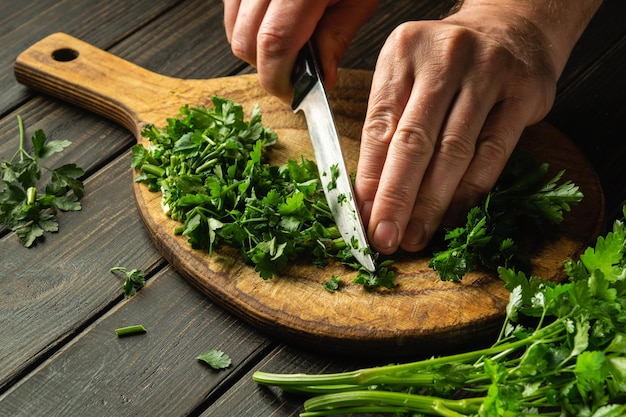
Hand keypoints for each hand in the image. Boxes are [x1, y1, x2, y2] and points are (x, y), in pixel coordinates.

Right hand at [223, 0, 378, 101]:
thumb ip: (336, 38)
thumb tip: (322, 79)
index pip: (274, 44)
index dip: (279, 79)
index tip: (294, 95)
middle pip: (244, 42)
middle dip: (266, 70)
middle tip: (293, 78)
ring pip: (232, 29)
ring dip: (255, 50)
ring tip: (287, 48)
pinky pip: (231, 9)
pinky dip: (248, 27)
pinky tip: (274, 25)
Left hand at [354, 7, 559, 254]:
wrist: (512, 27)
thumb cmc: (446, 64)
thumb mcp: (406, 76)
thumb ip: (386, 127)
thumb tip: (368, 195)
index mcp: (403, 52)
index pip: (379, 126)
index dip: (370, 179)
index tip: (362, 218)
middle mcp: (445, 58)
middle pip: (414, 141)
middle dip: (397, 198)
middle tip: (386, 238)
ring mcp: (489, 72)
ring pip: (454, 152)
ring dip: (432, 203)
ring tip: (416, 235)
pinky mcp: (524, 93)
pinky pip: (493, 154)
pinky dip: (470, 191)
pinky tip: (452, 216)